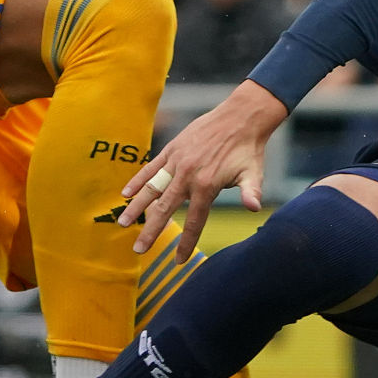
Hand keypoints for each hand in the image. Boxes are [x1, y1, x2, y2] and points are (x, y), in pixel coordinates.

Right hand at [116, 80, 286, 258]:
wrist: (241, 116)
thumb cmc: (248, 148)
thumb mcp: (253, 173)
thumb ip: (251, 192)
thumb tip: (254, 209)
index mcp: (207, 186)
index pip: (194, 222)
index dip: (186, 243)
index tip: (177, 261)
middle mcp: (188, 175)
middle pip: (165, 209)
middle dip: (150, 231)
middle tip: (137, 250)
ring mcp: (177, 161)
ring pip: (152, 188)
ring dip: (136, 207)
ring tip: (122, 223)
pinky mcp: (172, 149)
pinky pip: (151, 167)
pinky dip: (138, 180)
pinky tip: (125, 193)